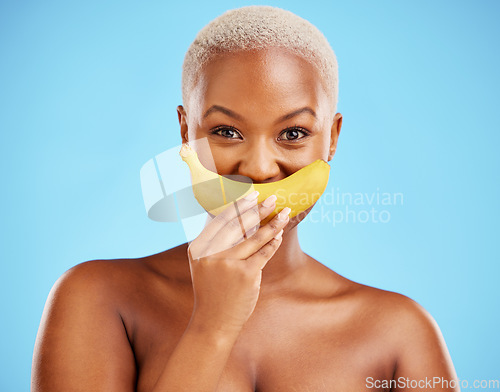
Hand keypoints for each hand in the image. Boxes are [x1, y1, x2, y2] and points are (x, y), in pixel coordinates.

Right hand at [187, 192, 289, 333]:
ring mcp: (228, 264)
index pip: (221, 220)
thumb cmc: (212, 291)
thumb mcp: (204, 265)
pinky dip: (273, 243)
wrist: (213, 322)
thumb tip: (232, 216)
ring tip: (284, 213)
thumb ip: (214, 243)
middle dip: (257, 209)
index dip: (238, 206)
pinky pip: (263, 253)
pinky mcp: (245, 274)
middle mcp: (210, 253)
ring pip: (255, 237)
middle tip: (271, 197)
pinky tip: (279, 235)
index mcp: (198, 248)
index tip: (251, 195)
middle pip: (239, 225)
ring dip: (272, 223)